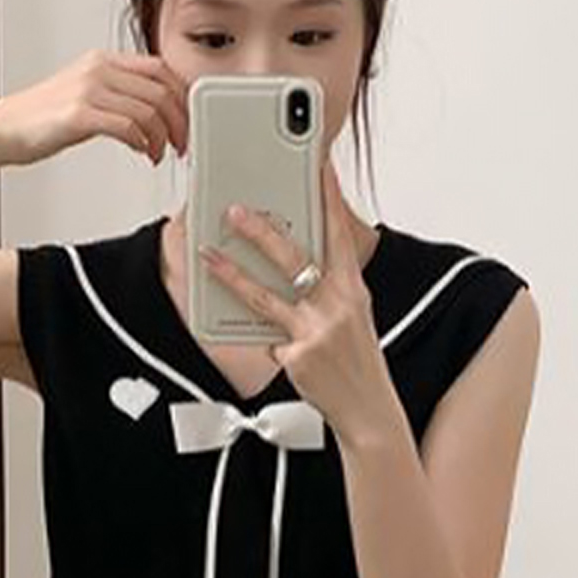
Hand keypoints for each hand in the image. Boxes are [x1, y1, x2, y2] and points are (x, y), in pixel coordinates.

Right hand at [0, 49, 188, 168]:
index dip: (182, 97)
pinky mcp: (80, 115)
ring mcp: (89, 90)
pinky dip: (143, 143)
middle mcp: (99, 70)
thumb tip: (153, 110)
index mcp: (103, 61)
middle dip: (179, 121)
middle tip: (181, 143)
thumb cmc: (40, 118)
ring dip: (162, 138)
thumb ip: (117, 93)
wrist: (2, 129)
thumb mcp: (84, 93)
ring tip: (158, 154)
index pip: (161, 69)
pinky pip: (129, 127)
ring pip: (150, 110)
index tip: (186, 120)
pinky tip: (142, 152)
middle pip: (162, 90)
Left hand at [198, 156, 398, 445]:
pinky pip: (268, 338)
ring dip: (232, 273)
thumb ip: (329, 290)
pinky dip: (265, 339)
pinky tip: (267, 341)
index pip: (339, 235)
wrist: (368, 410)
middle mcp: (337, 305)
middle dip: (260, 230)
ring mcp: (316, 330)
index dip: (329, 199)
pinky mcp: (298, 355)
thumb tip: (293, 264)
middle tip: (234, 211)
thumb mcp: (353, 317)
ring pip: (265, 294)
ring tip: (208, 255)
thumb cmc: (357, 361)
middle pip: (293, 257)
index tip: (318, 167)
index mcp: (354, 290)